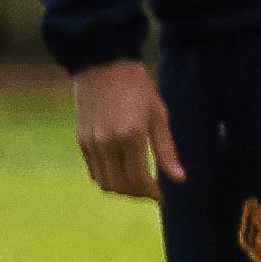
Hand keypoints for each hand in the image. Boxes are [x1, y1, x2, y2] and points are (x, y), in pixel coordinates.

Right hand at [71, 59, 177, 200]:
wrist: (103, 66)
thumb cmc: (138, 88)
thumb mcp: (159, 116)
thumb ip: (167, 150)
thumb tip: (179, 179)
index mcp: (130, 136)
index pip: (138, 179)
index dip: (151, 192)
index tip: (162, 196)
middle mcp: (107, 143)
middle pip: (119, 185)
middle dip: (137, 194)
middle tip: (152, 192)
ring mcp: (91, 143)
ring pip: (104, 182)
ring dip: (122, 189)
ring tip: (138, 184)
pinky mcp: (81, 140)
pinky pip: (93, 170)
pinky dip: (108, 178)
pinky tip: (122, 172)